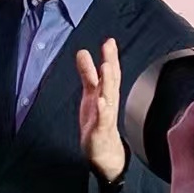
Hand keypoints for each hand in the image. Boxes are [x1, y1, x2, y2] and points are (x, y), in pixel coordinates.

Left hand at [75, 39, 126, 182]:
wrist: (104, 151)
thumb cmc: (97, 120)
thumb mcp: (90, 93)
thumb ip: (87, 73)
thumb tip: (82, 52)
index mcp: (105, 93)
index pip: (109, 72)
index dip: (109, 56)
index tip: (109, 41)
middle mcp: (108, 102)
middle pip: (111, 80)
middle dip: (110, 63)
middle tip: (109, 47)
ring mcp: (106, 116)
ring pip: (109, 97)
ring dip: (108, 82)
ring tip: (107, 66)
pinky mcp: (100, 130)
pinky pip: (103, 119)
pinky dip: (103, 110)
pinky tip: (101, 101)